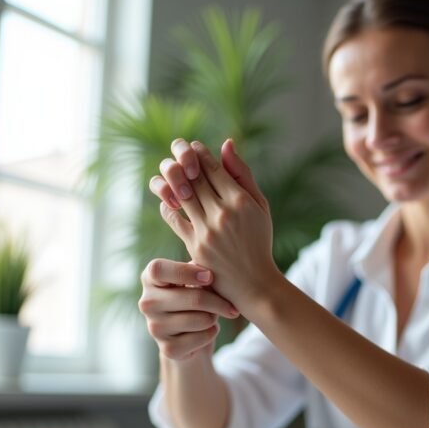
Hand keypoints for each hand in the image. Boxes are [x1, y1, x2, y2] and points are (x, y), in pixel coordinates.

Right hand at [138, 258, 238, 360]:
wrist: (188, 337)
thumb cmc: (194, 298)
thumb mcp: (196, 280)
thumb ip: (200, 269)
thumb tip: (213, 267)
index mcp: (150, 279)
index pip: (159, 269)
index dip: (186, 272)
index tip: (209, 277)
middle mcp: (147, 303)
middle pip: (193, 298)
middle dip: (218, 302)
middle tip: (231, 306)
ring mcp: (154, 327)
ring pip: (202, 319)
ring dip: (214, 318)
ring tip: (211, 316)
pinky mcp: (167, 349)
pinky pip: (203, 337)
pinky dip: (211, 334)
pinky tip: (205, 332)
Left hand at [149, 139, 281, 312]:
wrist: (254, 283)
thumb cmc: (258, 241)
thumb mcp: (260, 206)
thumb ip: (243, 175)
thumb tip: (226, 144)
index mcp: (241, 202)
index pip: (212, 167)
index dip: (199, 154)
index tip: (195, 150)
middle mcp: (223, 214)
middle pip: (194, 177)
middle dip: (184, 163)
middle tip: (181, 158)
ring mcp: (206, 231)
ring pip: (180, 194)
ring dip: (173, 181)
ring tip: (175, 177)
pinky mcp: (194, 246)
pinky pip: (172, 217)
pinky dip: (168, 204)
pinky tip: (172, 201)